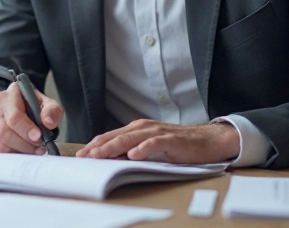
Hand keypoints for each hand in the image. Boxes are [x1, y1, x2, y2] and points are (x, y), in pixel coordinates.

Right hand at [0, 83, 62, 154]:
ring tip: (34, 150)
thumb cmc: (35, 107)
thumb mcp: (48, 105)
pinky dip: (12, 153)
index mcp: (13, 93)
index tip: (39, 137)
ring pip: (0, 143)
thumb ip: (52, 111)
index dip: (26, 129)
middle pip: (5, 131)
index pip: (15, 115)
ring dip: (20, 150)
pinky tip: (23, 151)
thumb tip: (48, 122)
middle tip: (39, 147)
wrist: (23, 111)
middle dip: (24, 143)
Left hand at [75, 119, 239, 162]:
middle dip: (97, 147)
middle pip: (116, 137)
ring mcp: (157, 132)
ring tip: (99, 156)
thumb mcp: (151, 146)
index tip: (80, 155)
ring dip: (113, 147)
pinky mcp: (171, 140)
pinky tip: (133, 155)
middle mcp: (144, 127)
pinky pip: (154, 143)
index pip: (111, 136)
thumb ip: (134, 149)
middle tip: (83, 156)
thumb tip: (113, 160)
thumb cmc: (178, 145)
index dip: (94, 145)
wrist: (207, 141)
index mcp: (137, 129)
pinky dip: (143, 149)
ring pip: (130, 139)